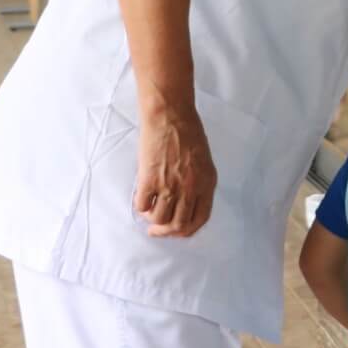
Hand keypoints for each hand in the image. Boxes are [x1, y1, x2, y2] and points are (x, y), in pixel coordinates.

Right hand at [133, 102, 216, 237]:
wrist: (170, 115)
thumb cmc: (187, 132)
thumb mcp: (203, 160)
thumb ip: (197, 183)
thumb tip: (185, 204)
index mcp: (206, 183)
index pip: (200, 219)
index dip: (186, 230)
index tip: (175, 231)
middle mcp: (190, 187)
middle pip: (179, 225)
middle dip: (166, 232)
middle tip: (156, 230)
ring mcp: (170, 184)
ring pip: (160, 219)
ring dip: (153, 220)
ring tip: (149, 211)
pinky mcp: (150, 179)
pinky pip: (143, 206)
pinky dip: (141, 207)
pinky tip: (141, 199)